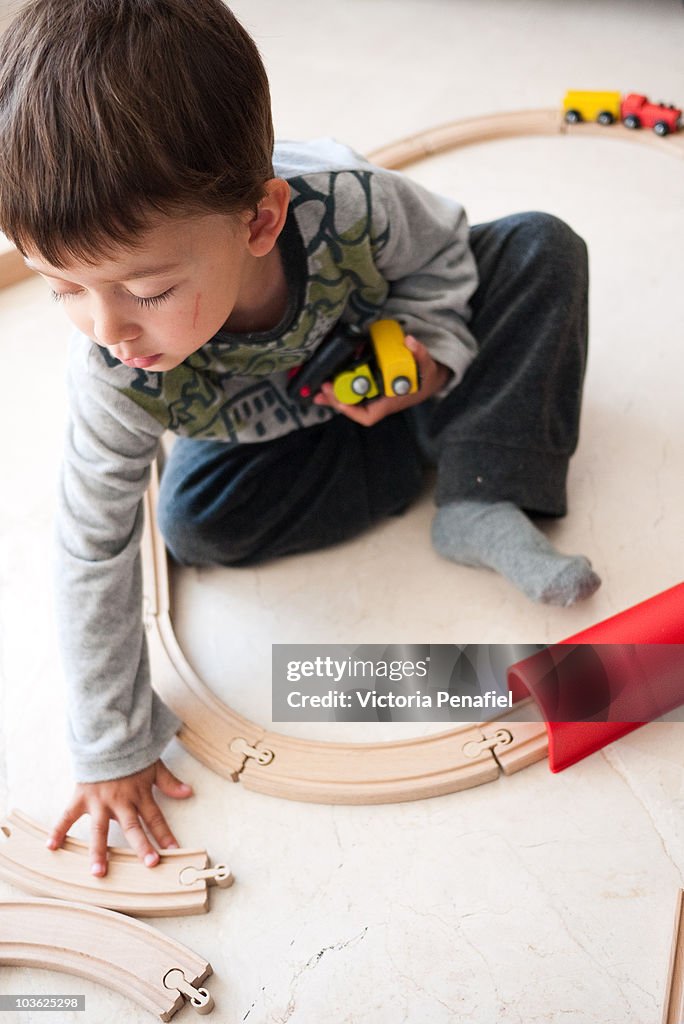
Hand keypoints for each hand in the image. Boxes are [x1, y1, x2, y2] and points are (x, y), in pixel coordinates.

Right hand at [46, 759, 193, 876]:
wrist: (105, 737)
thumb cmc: (130, 753)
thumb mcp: (153, 765)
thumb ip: (169, 782)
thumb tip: (189, 792)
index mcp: (139, 794)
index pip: (156, 818)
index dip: (166, 834)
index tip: (174, 851)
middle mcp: (120, 801)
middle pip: (133, 827)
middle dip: (142, 845)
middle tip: (150, 863)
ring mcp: (99, 801)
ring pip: (100, 829)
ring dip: (99, 851)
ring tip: (98, 871)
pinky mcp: (81, 797)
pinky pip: (67, 816)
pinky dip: (58, 830)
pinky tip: (52, 846)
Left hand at [312, 335, 449, 426]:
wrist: (429, 378)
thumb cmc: (425, 376)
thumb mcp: (427, 366)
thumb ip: (420, 354)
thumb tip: (410, 341)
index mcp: (389, 402)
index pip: (368, 416)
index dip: (352, 412)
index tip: (341, 401)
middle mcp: (378, 402)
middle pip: (352, 409)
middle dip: (336, 400)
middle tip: (323, 387)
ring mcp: (372, 396)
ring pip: (349, 401)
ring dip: (332, 396)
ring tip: (317, 390)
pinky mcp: (369, 386)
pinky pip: (350, 391)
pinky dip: (338, 387)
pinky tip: (326, 382)